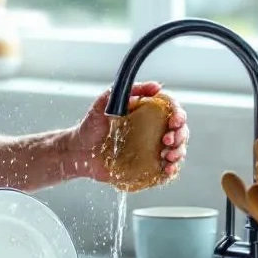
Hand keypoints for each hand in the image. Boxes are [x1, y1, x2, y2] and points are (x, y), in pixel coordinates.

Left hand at [69, 81, 188, 182]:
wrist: (77, 152)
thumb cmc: (90, 126)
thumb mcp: (105, 102)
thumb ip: (127, 91)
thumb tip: (156, 87)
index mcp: (147, 114)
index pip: (172, 111)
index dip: (179, 115)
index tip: (174, 121)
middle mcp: (153, 132)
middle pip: (180, 131)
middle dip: (181, 135)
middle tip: (168, 139)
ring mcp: (150, 151)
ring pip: (177, 151)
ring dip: (178, 153)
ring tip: (167, 155)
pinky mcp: (145, 168)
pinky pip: (165, 171)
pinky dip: (171, 171)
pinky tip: (167, 170)